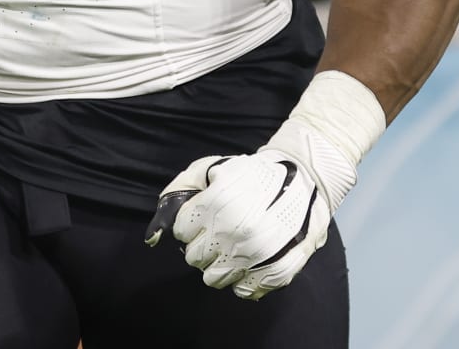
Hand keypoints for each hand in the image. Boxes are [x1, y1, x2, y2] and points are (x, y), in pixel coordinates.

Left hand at [147, 71, 379, 300]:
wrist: (305, 180)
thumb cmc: (253, 174)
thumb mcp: (212, 168)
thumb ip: (180, 190)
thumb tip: (153, 235)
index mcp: (215, 206)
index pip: (180, 232)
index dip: (190, 224)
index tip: (204, 218)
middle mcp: (232, 235)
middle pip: (194, 258)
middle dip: (202, 245)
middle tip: (219, 232)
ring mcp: (254, 257)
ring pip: (213, 279)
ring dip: (219, 264)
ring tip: (234, 245)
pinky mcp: (273, 273)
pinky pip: (242, 290)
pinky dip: (243, 278)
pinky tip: (250, 259)